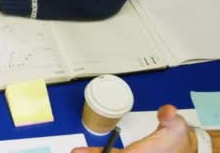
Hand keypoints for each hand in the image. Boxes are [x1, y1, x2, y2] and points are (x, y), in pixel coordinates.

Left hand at [71, 105, 196, 152]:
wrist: (184, 148)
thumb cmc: (177, 139)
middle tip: (75, 151)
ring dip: (95, 152)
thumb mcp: (176, 126)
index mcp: (140, 152)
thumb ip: (170, 118)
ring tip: (76, 151)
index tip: (78, 151)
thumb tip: (167, 111)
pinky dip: (97, 152)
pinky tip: (83, 151)